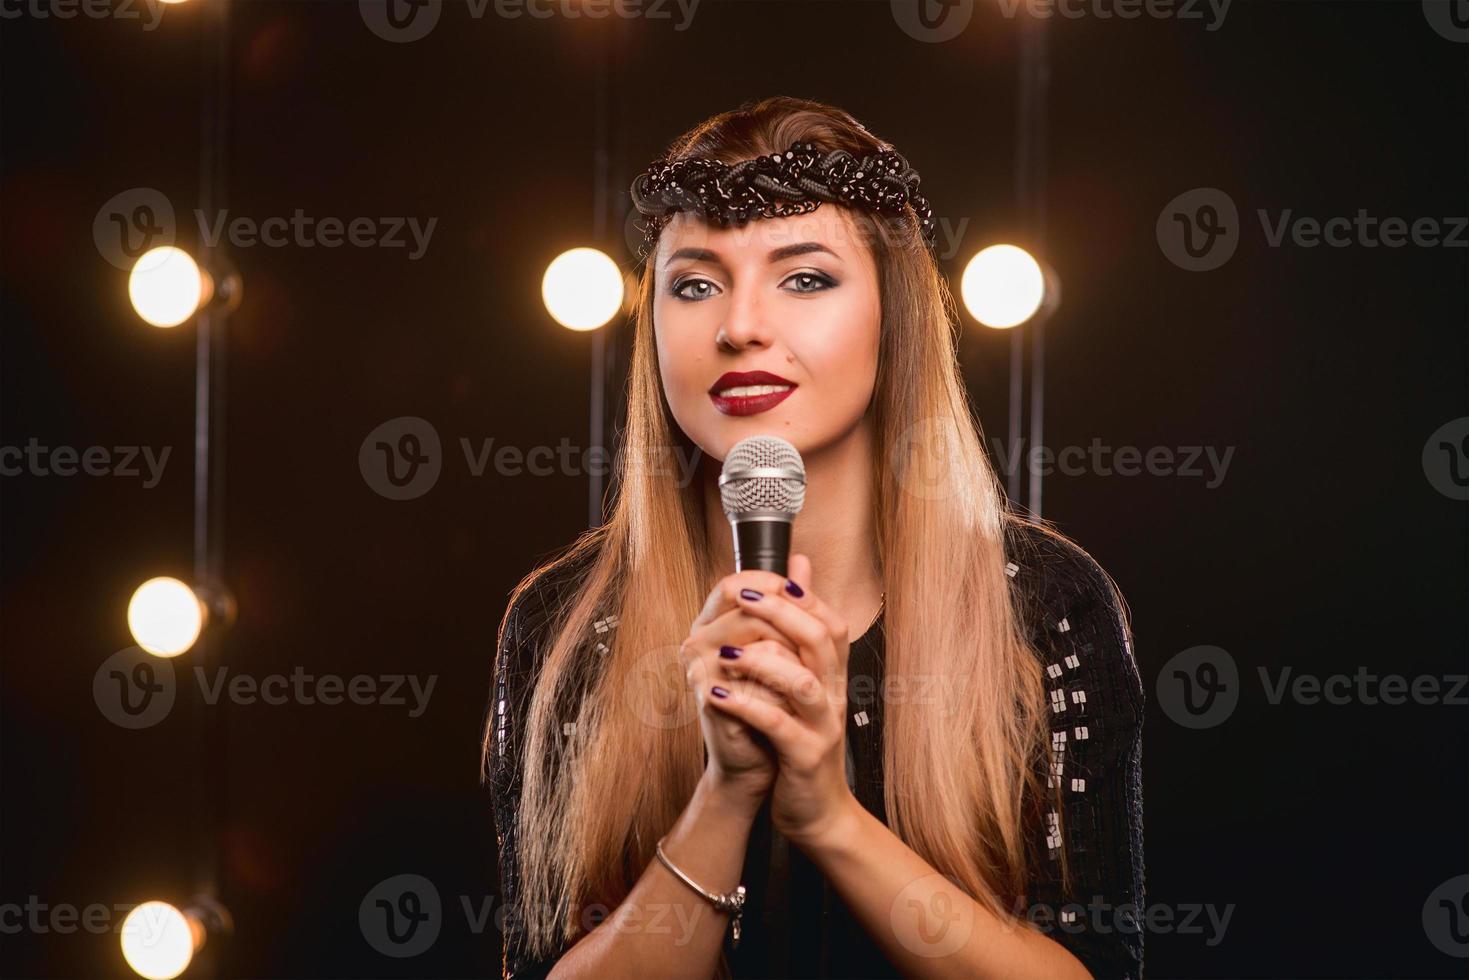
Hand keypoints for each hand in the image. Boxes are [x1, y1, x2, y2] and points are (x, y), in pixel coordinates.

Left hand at [702, 554, 860, 849]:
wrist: (818, 810)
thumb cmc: (803, 741)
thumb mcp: (805, 681)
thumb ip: (800, 626)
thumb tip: (800, 564)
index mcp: (832, 675)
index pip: (830, 622)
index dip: (804, 596)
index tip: (770, 578)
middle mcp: (833, 694)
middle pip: (820, 640)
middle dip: (782, 613)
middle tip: (744, 598)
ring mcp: (822, 726)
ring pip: (802, 682)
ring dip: (764, 661)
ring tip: (728, 651)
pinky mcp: (805, 756)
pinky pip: (778, 725)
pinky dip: (747, 706)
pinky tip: (717, 695)